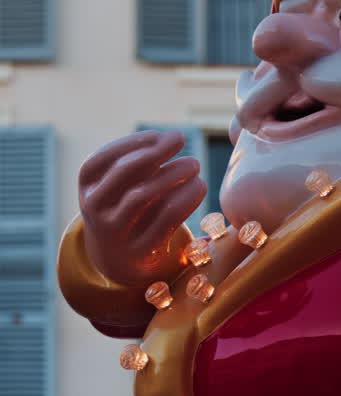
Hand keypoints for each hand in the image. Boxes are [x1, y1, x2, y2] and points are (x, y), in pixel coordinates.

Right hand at [79, 130, 206, 285]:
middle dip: (155, 151)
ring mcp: (116, 232)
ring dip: (172, 174)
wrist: (121, 261)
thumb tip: (169, 141)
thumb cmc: (125, 210)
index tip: (159, 134)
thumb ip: (135, 166)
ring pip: (142, 196)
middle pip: (123, 173)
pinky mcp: (142, 250)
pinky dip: (185, 198)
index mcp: (86, 188)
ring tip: (193, 164)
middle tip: (181, 138)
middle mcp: (94, 209)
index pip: (103, 158)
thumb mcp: (118, 187)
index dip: (133, 142)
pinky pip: (166, 218)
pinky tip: (198, 186)